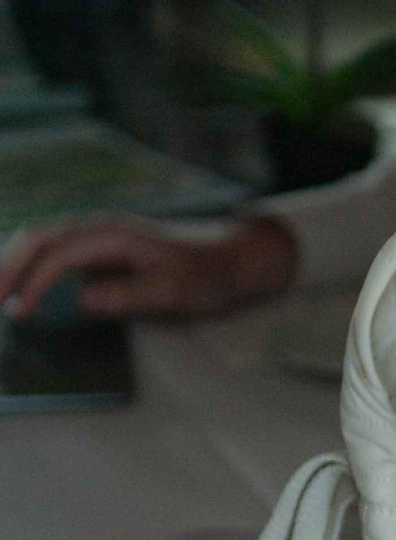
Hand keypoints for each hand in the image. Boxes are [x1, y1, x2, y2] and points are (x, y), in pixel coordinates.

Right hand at [0, 214, 297, 322]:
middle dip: (8, 266)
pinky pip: (54, 246)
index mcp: (114, 235)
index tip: (20, 312)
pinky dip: (31, 261)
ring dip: (14, 262)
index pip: (60, 255)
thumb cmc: (205, 274)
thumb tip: (83, 298)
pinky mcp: (100, 244)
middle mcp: (100, 227)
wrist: (230, 256)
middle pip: (37, 237)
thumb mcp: (174, 289)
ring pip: (41, 238)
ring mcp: (98, 232)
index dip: (35, 283)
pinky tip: (21, 285)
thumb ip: (129, 294)